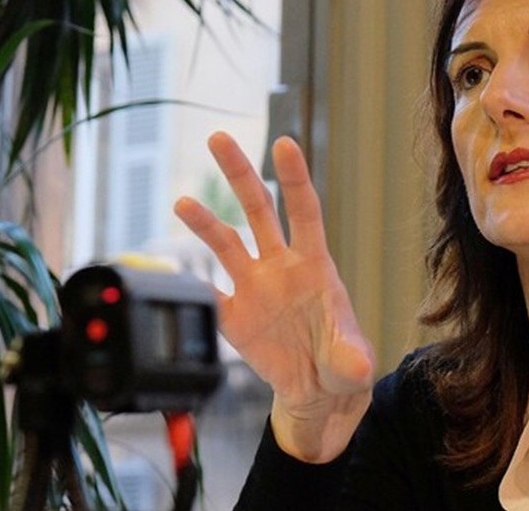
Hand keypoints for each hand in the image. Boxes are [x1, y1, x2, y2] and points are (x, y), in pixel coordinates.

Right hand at [174, 132, 374, 461]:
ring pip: (225, 244)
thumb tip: (356, 364)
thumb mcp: (354, 363)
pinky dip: (189, 285)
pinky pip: (207, 295)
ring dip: (204, 222)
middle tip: (219, 138)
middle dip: (239, 173)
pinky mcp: (234, 317)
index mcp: (314, 266)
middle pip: (257, 210)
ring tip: (183, 202)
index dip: (294, 178)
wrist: (318, 391)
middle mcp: (281, 268)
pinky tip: (172, 271)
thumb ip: (352, 357)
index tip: (284, 143)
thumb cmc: (343, 364)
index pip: (304, 211)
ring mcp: (254, 289)